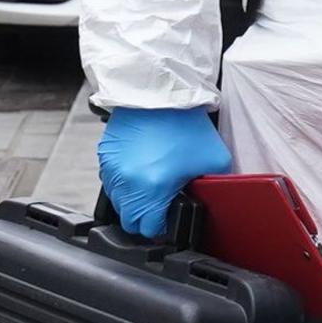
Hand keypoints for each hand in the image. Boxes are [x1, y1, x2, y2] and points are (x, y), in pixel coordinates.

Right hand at [95, 105, 231, 238]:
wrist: (160, 92)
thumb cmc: (184, 123)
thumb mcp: (215, 160)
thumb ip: (215, 188)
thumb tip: (216, 203)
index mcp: (152, 189)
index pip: (148, 230)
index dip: (162, 227)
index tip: (168, 218)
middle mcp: (126, 183)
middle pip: (129, 221)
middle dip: (145, 217)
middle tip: (160, 204)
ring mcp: (112, 169)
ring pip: (117, 202)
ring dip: (132, 200)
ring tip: (150, 183)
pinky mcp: (104, 155)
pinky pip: (110, 181)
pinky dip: (123, 181)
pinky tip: (140, 167)